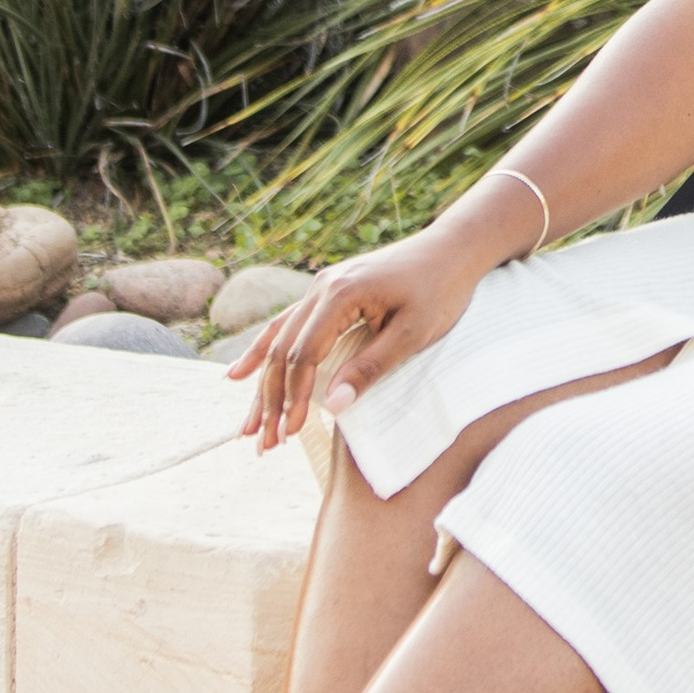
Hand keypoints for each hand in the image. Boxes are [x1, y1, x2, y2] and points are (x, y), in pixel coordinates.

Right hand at [231, 230, 490, 449]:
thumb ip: (370, 368)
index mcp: (340, 295)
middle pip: (282, 351)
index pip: (304, 356)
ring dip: (262, 385)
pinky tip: (240, 374)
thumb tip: (331, 407)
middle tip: (262, 444)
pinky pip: (287, 325)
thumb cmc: (440, 289)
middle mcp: (321, 287)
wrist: (453, 248)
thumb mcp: (412, 334)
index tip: (291, 433)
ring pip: (279, 340)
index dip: (294, 398)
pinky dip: (264, 352)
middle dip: (269, 401)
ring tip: (247, 427)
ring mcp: (321, 286)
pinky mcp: (327, 291)